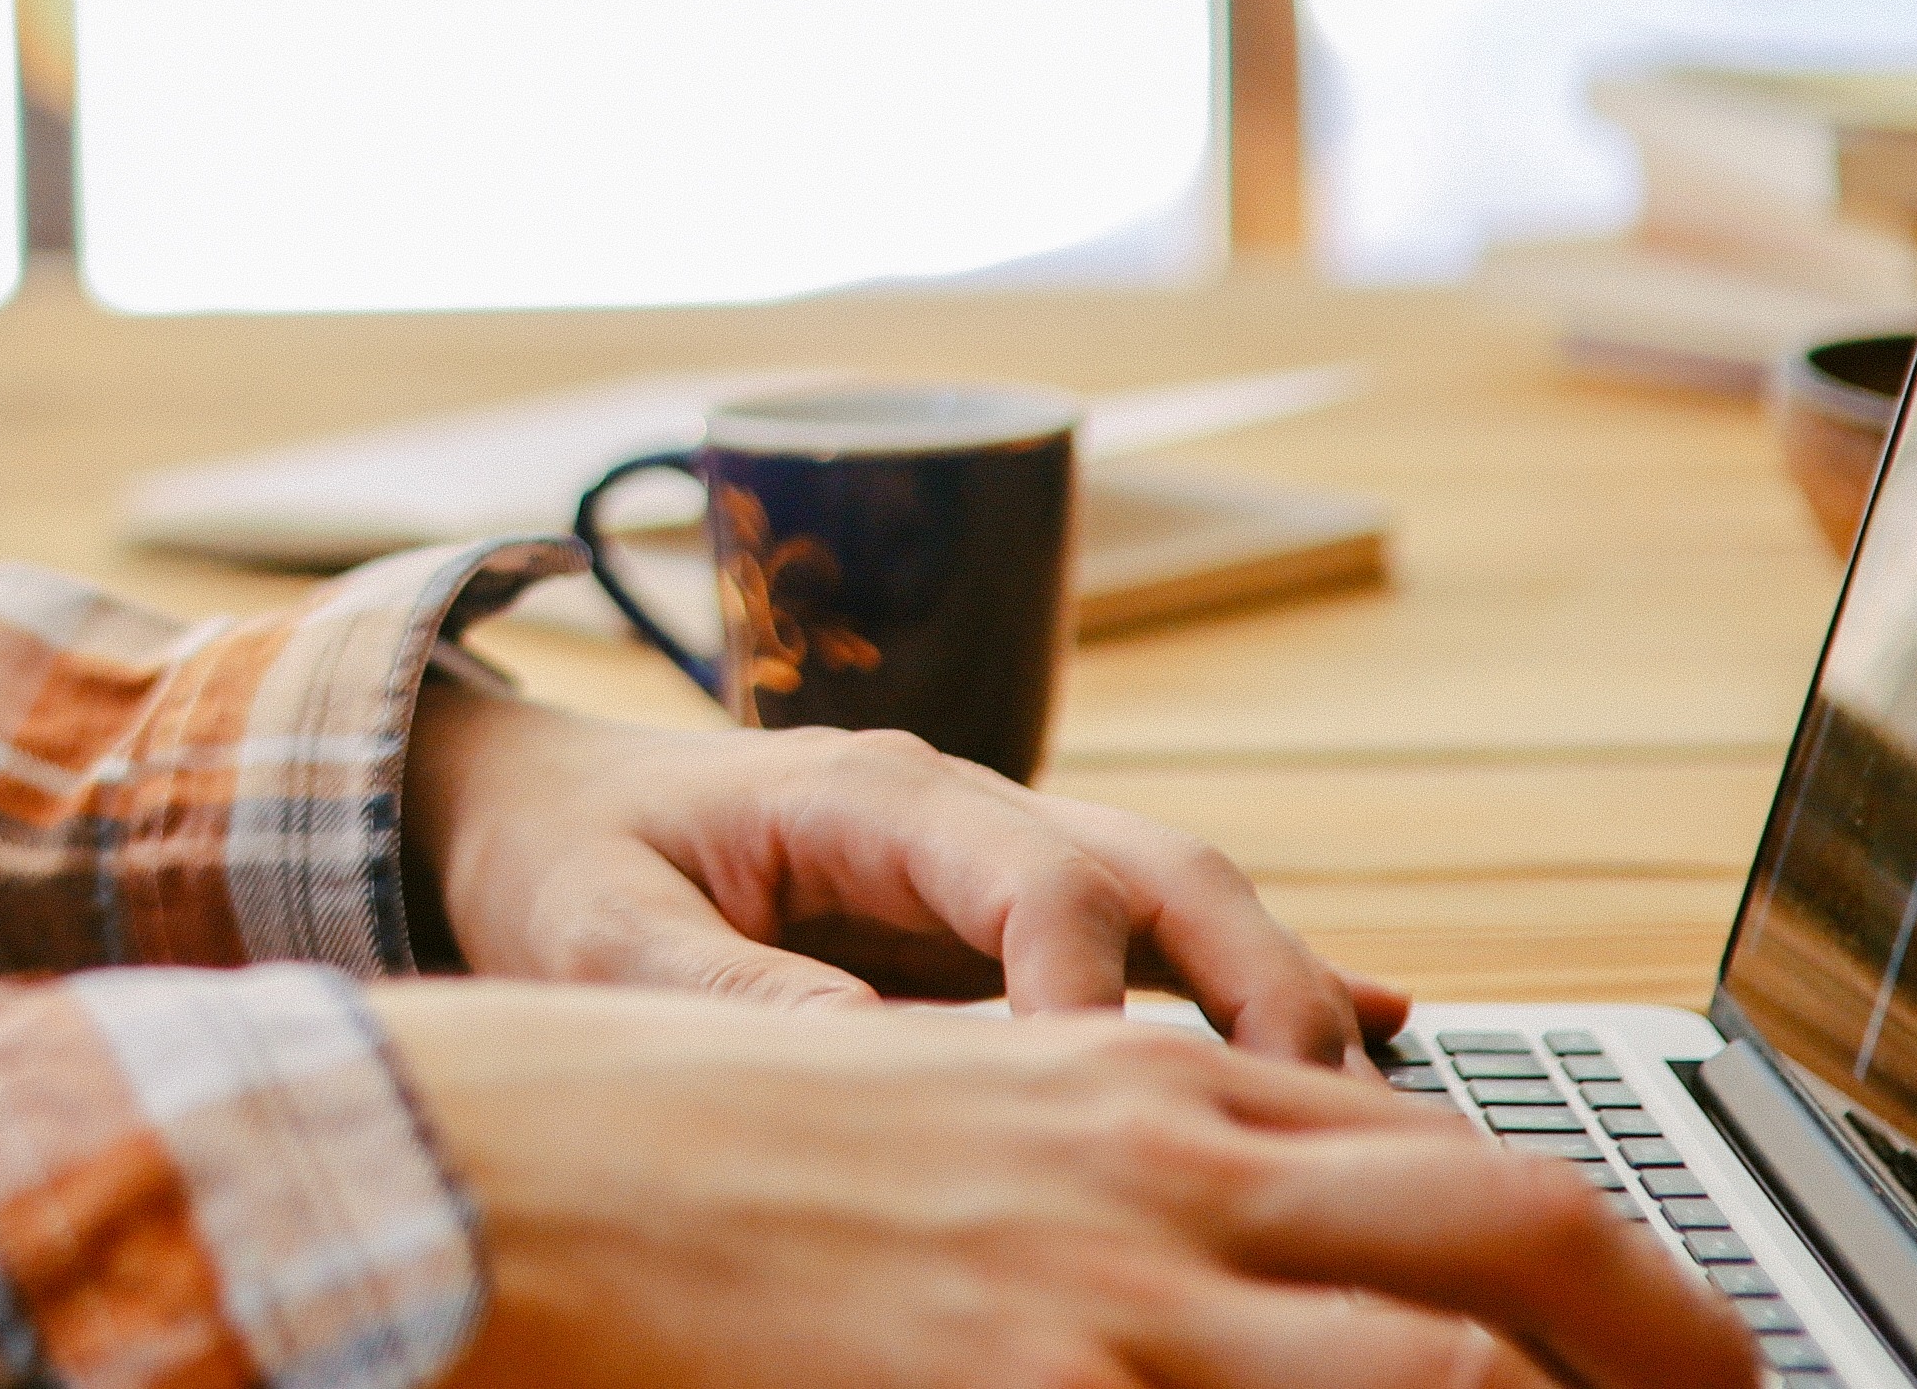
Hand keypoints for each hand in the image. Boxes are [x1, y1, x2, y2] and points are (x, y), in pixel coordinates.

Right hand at [374, 980, 1757, 1388]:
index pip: (1478, 1169)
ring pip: (1445, 1367)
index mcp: (1148, 1092)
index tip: (1695, 1364)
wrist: (491, 1169)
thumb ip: (1140, 1170)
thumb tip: (1302, 1237)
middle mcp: (1161, 1175)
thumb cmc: (702, 1158)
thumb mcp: (961, 1118)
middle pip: (1529, 1241)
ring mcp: (1104, 1304)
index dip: (1635, 1285)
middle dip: (1682, 1349)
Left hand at [408, 684, 1402, 1063]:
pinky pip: (1168, 950)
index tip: (1108, 1106)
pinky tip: (1389, 1042)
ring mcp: (1004, 862)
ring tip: (1376, 1122)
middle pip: (1170, 874)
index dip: (1091, 992)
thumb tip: (883, 1082)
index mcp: (873, 794)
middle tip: (1327, 1119)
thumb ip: (732, 999)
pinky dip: (1270, 996)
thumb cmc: (558, 861)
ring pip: (1195, 911)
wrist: (527, 804)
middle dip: (1265, 986)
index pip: (1040, 877)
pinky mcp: (1013, 924)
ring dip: (1286, 1003)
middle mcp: (968, 814)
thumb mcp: (602, 935)